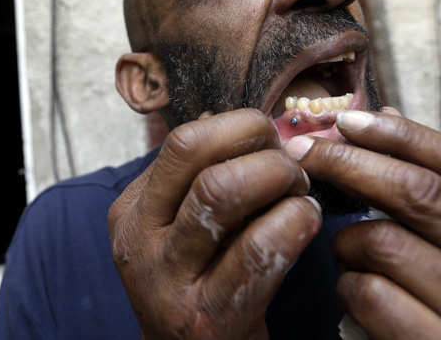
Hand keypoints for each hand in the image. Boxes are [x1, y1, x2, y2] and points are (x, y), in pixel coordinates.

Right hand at [107, 109, 321, 339]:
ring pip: (220, 191)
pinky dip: (294, 220)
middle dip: (259, 144)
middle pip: (196, 154)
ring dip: (277, 178)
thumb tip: (236, 122)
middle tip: (290, 163)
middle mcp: (139, 240)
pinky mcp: (207, 318)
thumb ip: (198, 179)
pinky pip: (257, 249)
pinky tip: (307, 221)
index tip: (270, 139)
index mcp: (134, 210)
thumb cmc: (202, 282)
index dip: (238, 126)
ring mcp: (167, 281)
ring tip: (300, 191)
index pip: (183, 139)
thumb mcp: (181, 227)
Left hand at [286, 110, 440, 338]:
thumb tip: (387, 118)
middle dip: (350, 163)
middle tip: (304, 153)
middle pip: (420, 194)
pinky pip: (372, 296)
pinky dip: (348, 284)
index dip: (401, 135)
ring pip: (384, 243)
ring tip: (347, 251)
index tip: (348, 121)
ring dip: (345, 240)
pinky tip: (354, 289)